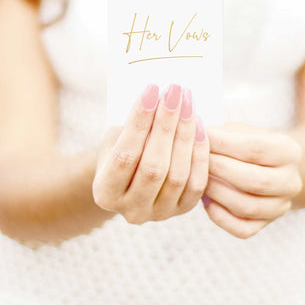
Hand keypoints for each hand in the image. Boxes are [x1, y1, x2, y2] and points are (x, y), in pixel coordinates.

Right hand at [93, 83, 208, 223]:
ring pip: (177, 175)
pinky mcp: (182, 210)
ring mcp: (159, 214)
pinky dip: (200, 152)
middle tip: (175, 92)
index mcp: (104, 193)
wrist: (131, 178)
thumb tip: (160, 97)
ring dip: (185, 134)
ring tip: (188, 103)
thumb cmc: (121, 150)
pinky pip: (197, 182)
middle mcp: (131, 210)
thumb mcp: (116, 138)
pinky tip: (199, 124)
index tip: (152, 90)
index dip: (139, 121)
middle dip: (166, 124)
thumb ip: (133, 126)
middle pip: (153, 167)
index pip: (124, 155)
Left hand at [202, 121, 302, 238]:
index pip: (257, 148)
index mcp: (290, 152)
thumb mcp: (242, 132)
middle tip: (198, 159)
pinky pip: (242, 229)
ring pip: (248, 207)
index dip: (225, 143)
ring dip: (217, 192)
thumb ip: (224, 134)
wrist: (269, 168)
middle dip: (221, 169)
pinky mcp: (266, 224)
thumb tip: (198, 136)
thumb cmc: (248, 145)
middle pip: (255, 181)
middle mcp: (291, 182)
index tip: (202, 136)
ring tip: (199, 178)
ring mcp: (280, 207)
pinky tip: (206, 200)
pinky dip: (220, 217)